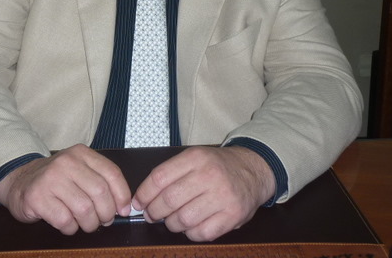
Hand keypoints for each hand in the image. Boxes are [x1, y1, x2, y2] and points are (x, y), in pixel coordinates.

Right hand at [0, 144, 131, 234]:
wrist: (20, 181)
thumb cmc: (55, 180)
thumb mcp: (79, 170)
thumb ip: (100, 181)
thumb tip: (124, 206)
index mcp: (81, 153)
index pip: (112, 173)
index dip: (122, 196)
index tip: (124, 210)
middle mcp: (66, 162)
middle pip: (100, 192)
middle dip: (106, 213)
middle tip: (103, 221)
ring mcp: (50, 179)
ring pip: (84, 209)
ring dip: (89, 223)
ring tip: (85, 223)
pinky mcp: (37, 197)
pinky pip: (65, 220)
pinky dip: (71, 228)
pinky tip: (67, 223)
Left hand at [132, 145, 275, 241]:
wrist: (253, 171)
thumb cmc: (217, 167)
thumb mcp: (195, 158)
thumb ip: (171, 173)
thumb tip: (142, 198)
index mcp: (196, 158)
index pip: (160, 177)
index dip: (144, 193)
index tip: (138, 203)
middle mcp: (209, 175)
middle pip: (169, 200)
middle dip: (154, 212)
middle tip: (152, 215)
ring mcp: (223, 196)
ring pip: (183, 219)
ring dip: (172, 224)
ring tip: (173, 220)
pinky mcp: (233, 215)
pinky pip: (202, 233)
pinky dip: (191, 233)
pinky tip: (191, 226)